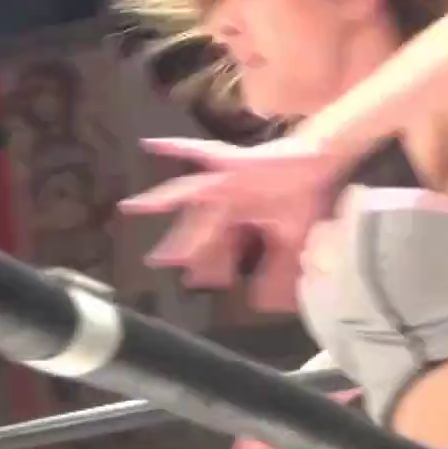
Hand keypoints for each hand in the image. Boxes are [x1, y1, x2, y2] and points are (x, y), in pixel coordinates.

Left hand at [119, 135, 347, 310]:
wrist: (318, 163)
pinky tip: (149, 144)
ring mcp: (223, 182)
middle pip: (194, 227)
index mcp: (237, 219)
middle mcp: (224, 202)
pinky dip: (174, 148)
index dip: (208, 265)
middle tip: (155, 262)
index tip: (195, 282)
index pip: (216, 247)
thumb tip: (266, 304)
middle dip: (178, 245)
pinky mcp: (228, 163)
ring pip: (186, 194)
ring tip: (129, 207)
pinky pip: (198, 153)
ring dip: (158, 201)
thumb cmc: (302, 197)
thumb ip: (276, 270)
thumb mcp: (289, 241)